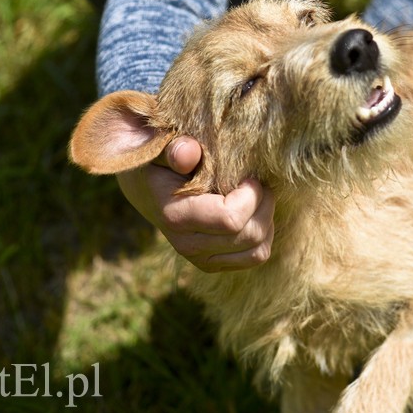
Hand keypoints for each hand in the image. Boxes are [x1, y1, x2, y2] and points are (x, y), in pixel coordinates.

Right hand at [116, 136, 274, 271]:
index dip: (252, 195)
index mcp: (176, 216)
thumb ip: (176, 149)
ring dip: (266, 220)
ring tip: (256, 197)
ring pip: (258, 251)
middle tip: (257, 182)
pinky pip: (255, 256)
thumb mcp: (162, 149)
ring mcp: (201, 259)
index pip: (231, 219)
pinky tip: (252, 213)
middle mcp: (188, 245)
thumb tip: (188, 155)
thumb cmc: (161, 162)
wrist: (147, 188)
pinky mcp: (214, 264)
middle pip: (250, 235)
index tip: (249, 176)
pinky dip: (264, 234)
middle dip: (263, 204)